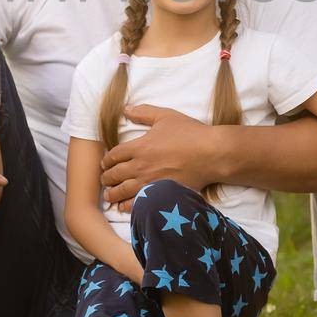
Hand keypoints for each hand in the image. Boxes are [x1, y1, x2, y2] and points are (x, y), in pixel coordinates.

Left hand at [100, 105, 217, 206]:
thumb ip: (144, 112)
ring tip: (109, 196)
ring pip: (123, 191)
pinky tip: (124, 206)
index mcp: (140, 146)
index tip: (106, 163)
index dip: (107, 160)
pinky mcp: (161, 194)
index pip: (114, 155)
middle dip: (107, 177)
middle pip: (115, 174)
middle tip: (104, 180)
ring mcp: (150, 182)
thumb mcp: (166, 116)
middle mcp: (141, 166)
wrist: (211, 154)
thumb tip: (126, 109)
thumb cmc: (191, 133)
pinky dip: (128, 206)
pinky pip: (138, 203)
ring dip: (113, 194)